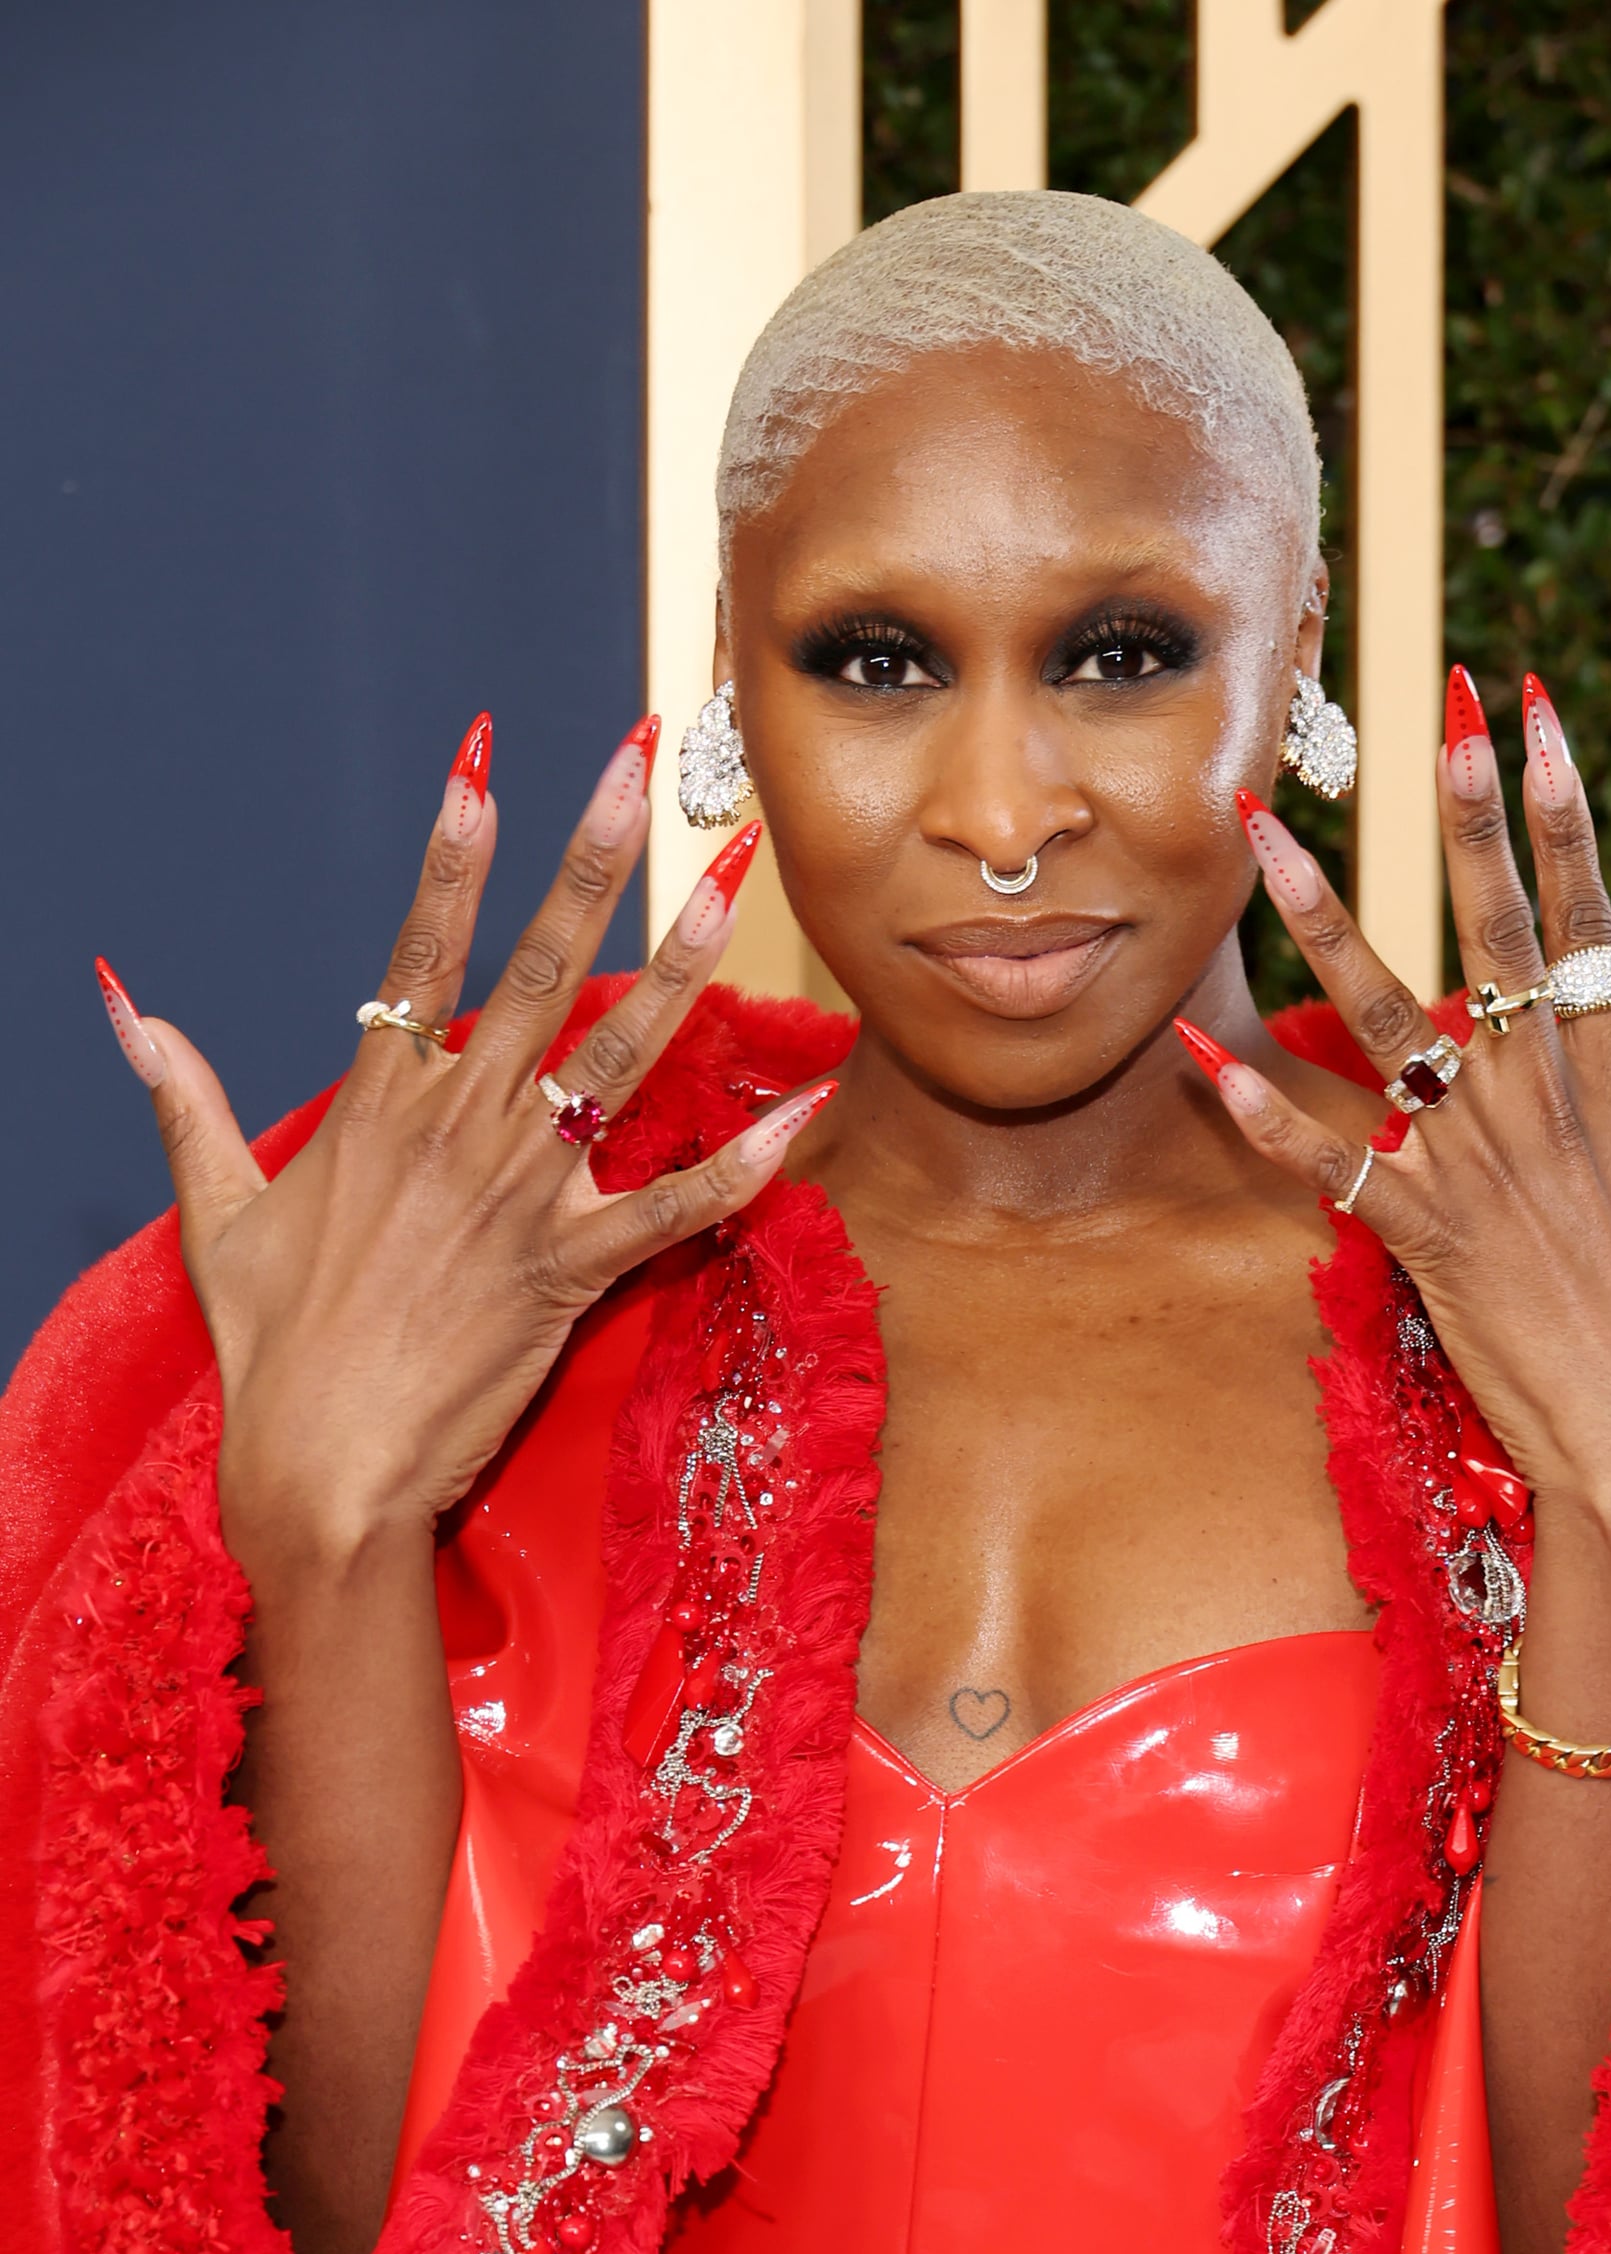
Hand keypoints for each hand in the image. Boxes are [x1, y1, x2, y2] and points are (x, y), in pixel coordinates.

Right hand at [96, 717, 829, 1566]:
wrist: (323, 1465)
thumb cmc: (270, 1346)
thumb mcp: (215, 1208)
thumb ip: (186, 1099)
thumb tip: (127, 1007)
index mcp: (378, 1101)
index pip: (420, 946)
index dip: (456, 850)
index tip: (486, 757)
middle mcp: (458, 1126)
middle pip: (535, 968)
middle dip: (590, 859)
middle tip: (644, 766)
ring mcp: (523, 1194)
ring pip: (619, 1058)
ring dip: (682, 963)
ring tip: (731, 882)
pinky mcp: (573, 1268)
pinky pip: (678, 1205)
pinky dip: (748, 1161)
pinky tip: (810, 1105)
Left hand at [1188, 670, 1610, 1542]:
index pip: (1589, 916)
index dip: (1562, 810)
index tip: (1535, 714)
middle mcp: (1546, 1105)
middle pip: (1497, 934)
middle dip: (1466, 818)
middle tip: (1437, 711)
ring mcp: (1478, 1168)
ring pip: (1386, 1022)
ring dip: (1321, 923)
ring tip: (1261, 836)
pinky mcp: (1423, 1238)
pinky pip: (1328, 1165)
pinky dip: (1261, 1118)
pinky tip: (1199, 1054)